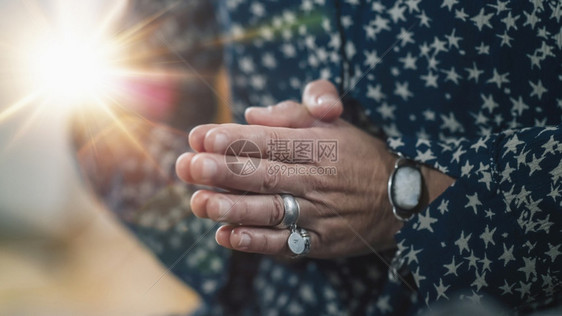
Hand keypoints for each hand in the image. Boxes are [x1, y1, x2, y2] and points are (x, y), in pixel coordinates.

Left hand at [176, 80, 452, 258]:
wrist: (400, 197)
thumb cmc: (357, 154)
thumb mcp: (334, 123)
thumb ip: (293, 114)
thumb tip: (251, 113)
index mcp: (319, 145)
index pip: (271, 140)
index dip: (235, 139)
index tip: (201, 136)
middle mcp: (318, 178)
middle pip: (265, 174)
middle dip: (224, 170)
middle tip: (188, 165)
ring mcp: (319, 213)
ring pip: (271, 210)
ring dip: (233, 207)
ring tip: (200, 202)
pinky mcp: (320, 241)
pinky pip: (285, 243)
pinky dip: (255, 241)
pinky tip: (226, 235)